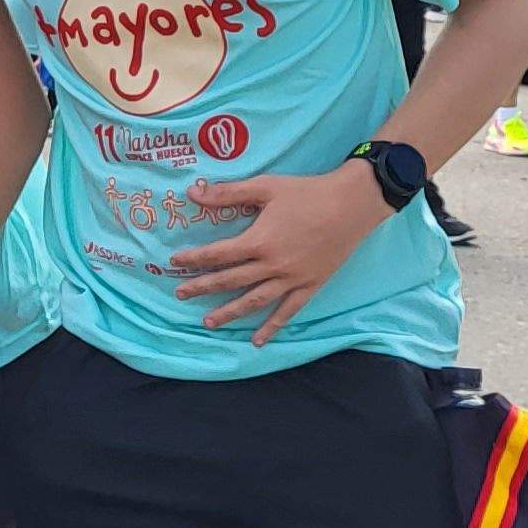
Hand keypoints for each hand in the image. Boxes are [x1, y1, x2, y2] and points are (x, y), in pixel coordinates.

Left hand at [166, 168, 388, 343]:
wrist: (353, 204)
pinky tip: (257, 341)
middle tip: (180, 294)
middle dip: (202, 287)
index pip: (218, 254)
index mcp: (259, 241)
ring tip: (209, 323)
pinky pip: (288, 311)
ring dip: (230, 313)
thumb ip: (228, 193)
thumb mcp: (266, 187)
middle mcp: (272, 266)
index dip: (194, 259)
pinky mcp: (311, 286)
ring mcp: (292, 279)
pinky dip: (272, 327)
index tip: (175, 262)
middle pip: (230, 280)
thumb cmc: (308, 193)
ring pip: (255, 301)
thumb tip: (192, 192)